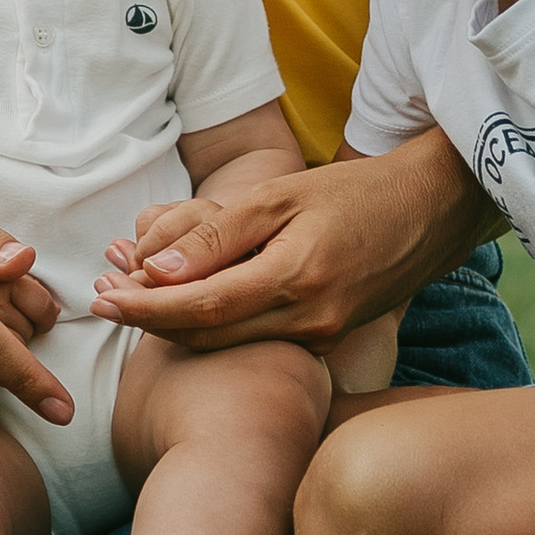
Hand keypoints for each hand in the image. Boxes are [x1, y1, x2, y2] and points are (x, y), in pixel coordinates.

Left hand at [90, 133, 483, 353]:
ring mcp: (322, 335)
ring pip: (228, 342)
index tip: (101, 298)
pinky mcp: (327, 337)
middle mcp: (310, 320)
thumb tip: (153, 268)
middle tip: (102, 294)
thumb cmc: (356, 193)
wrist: (433, 210)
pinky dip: (214, 321)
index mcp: (297, 279)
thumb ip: (218, 232)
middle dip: (149, 319)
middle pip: (208, 335)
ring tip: (131, 291)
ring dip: (175, 322)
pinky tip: (186, 296)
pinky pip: (255, 337)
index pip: (202, 308)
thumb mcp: (283, 195)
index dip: (146, 308)